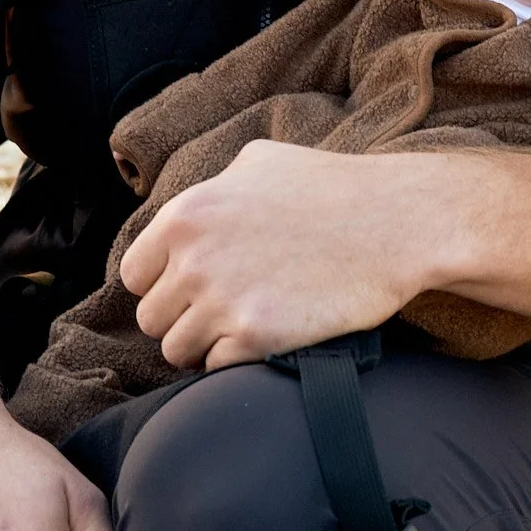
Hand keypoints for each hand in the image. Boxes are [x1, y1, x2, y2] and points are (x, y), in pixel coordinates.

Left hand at [120, 139, 420, 371]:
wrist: (396, 223)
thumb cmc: (334, 187)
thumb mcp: (260, 162)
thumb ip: (212, 188)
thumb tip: (187, 216)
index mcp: (187, 213)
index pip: (134, 274)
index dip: (162, 283)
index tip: (190, 288)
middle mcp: (195, 258)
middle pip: (151, 318)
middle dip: (183, 318)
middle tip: (222, 311)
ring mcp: (222, 300)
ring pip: (177, 350)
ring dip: (205, 345)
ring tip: (243, 328)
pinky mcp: (255, 336)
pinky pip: (216, 368)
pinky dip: (236, 361)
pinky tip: (266, 338)